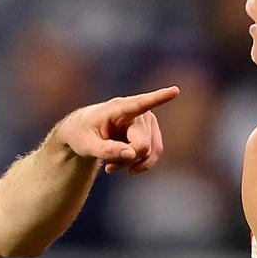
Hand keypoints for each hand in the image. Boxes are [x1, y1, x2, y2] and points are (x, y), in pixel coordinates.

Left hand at [55, 85, 178, 175]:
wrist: (84, 134)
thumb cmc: (82, 135)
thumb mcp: (85, 145)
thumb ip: (105, 150)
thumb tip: (132, 154)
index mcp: (118, 108)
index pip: (140, 103)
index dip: (158, 98)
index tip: (174, 90)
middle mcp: (138, 112)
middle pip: (142, 145)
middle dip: (126, 159)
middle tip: (107, 167)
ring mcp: (147, 121)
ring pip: (150, 151)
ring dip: (132, 164)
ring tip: (111, 167)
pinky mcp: (151, 131)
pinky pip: (154, 154)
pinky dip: (140, 164)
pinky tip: (124, 167)